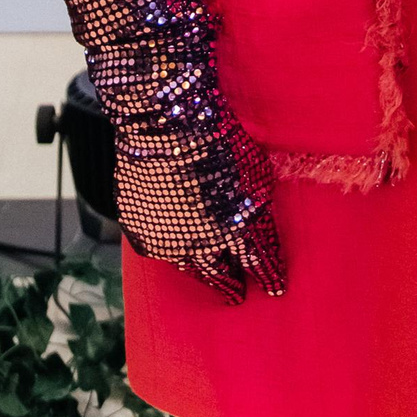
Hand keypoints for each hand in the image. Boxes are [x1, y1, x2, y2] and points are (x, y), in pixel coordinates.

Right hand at [112, 124, 287, 299]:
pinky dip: (171, 245)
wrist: (166, 121)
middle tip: (238, 295)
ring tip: (210, 277)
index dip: (269, 277)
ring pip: (190, 267)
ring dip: (203, 272)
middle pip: (221, 275)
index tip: (275, 289)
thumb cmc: (219, 135)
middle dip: (232, 285)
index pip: (258, 264)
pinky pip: (159, 246)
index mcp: (238, 229)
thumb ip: (257, 204)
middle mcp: (203, 244)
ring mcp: (169, 240)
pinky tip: (177, 245)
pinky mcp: (141, 231)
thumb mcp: (254, 169)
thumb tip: (258, 224)